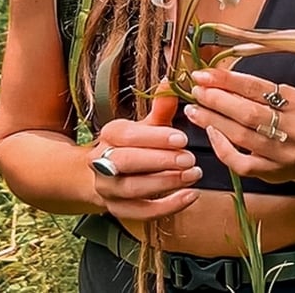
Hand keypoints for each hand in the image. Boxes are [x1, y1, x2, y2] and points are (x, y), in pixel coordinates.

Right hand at [89, 80, 201, 220]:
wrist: (102, 174)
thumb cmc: (132, 144)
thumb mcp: (144, 124)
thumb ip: (160, 107)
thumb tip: (171, 81)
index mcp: (110, 135)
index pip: (129, 136)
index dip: (155, 138)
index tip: (182, 138)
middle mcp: (103, 162)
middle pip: (128, 163)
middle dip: (160, 162)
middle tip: (189, 159)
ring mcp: (108, 189)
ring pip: (134, 189)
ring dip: (166, 183)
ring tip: (193, 175)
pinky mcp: (118, 210)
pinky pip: (141, 213)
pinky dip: (167, 207)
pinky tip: (189, 196)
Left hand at [184, 68, 294, 184]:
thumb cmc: (291, 121)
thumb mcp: (285, 99)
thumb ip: (255, 91)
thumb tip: (216, 79)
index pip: (256, 87)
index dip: (227, 80)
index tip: (204, 75)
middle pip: (248, 112)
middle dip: (217, 100)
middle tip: (197, 91)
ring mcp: (284, 154)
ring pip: (241, 135)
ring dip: (213, 120)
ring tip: (194, 110)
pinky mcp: (272, 173)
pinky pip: (241, 162)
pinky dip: (222, 147)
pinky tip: (210, 133)